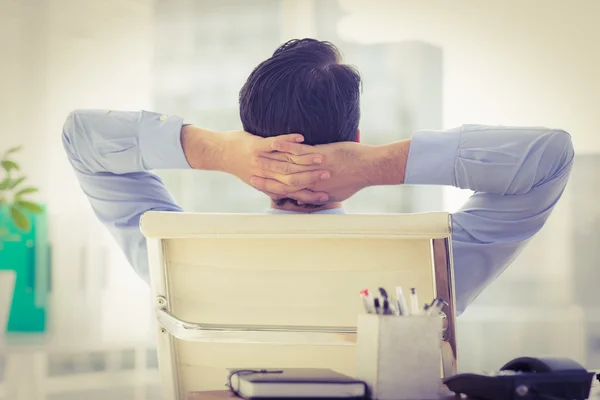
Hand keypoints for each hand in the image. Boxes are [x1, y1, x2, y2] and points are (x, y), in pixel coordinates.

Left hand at [223, 131, 333, 202]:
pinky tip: (301, 137)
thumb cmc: (242, 167)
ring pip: (285, 162)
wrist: (220, 153)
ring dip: (304, 160)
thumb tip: (296, 197)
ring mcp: (260, 160)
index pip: (291, 193)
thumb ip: (276, 187)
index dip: (309, 195)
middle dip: (311, 178)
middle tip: (328, 176)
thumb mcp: (260, 181)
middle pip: (291, 180)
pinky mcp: (255, 146)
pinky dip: (288, 141)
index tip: (326, 196)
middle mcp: (264, 175)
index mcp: (267, 185)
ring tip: (321, 158)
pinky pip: (274, 143)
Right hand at [251, 139, 409, 203]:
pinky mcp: (319, 155)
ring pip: (287, 165)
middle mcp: (311, 182)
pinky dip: (286, 146)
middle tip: (251, 175)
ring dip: (271, 161)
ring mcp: (313, 168)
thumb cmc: (357, 180)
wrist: (370, 168)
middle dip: (265, 178)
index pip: (288, 193)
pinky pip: (299, 150)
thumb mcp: (338, 193)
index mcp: (314, 191)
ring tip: (256, 157)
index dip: (271, 191)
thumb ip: (326, 195)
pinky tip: (274, 144)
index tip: (258, 187)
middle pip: (283, 181)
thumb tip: (322, 199)